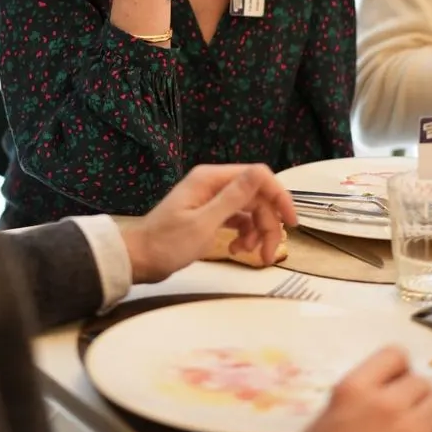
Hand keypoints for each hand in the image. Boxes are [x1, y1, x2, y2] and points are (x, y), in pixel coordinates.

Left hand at [121, 165, 296, 282]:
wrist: (140, 259)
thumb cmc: (166, 243)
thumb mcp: (204, 223)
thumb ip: (234, 198)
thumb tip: (261, 171)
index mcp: (211, 179)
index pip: (258, 176)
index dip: (279, 197)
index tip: (291, 222)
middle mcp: (213, 184)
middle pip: (257, 197)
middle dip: (268, 225)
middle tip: (268, 253)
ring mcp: (211, 199)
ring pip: (250, 211)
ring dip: (257, 233)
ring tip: (250, 255)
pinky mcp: (210, 214)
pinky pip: (238, 220)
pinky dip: (244, 235)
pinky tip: (238, 251)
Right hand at [292, 347, 431, 431]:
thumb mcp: (322, 424)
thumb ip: (352, 404)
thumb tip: (376, 397)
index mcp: (354, 390)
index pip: (394, 355)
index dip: (399, 368)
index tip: (400, 381)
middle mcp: (387, 405)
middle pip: (422, 381)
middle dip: (418, 395)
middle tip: (412, 414)